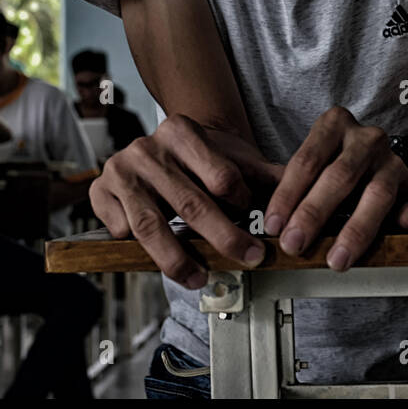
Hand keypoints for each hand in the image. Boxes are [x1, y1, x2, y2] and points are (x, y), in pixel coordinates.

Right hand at [88, 114, 282, 287]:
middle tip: (248, 259)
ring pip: (150, 225)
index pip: (220, 175)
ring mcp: (121, 170)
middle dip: (223, 239)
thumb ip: (269, 175)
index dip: (242, 204)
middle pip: (190, 203)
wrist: (166, 146)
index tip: (256, 223)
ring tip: (201, 277)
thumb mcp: (237, 157)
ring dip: (178, 258)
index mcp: (181, 131)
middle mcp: (147, 147)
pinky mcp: (100, 192)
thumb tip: (307, 192)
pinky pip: (121, 229)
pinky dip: (138, 249)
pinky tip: (159, 256)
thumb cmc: (203, 157)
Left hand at [263, 107, 407, 271]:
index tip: (273, 225)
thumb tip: (273, 225)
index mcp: (335, 126)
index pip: (306, 160)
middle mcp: (367, 138)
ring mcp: (397, 158)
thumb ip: (299, 187)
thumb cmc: (348, 166)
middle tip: (294, 243)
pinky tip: (399, 229)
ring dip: (355, 229)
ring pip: (377, 192)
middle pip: (339, 176)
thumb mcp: (320, 163)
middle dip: (313, 213)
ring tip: (337, 259)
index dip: (287, 195)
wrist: (402, 160)